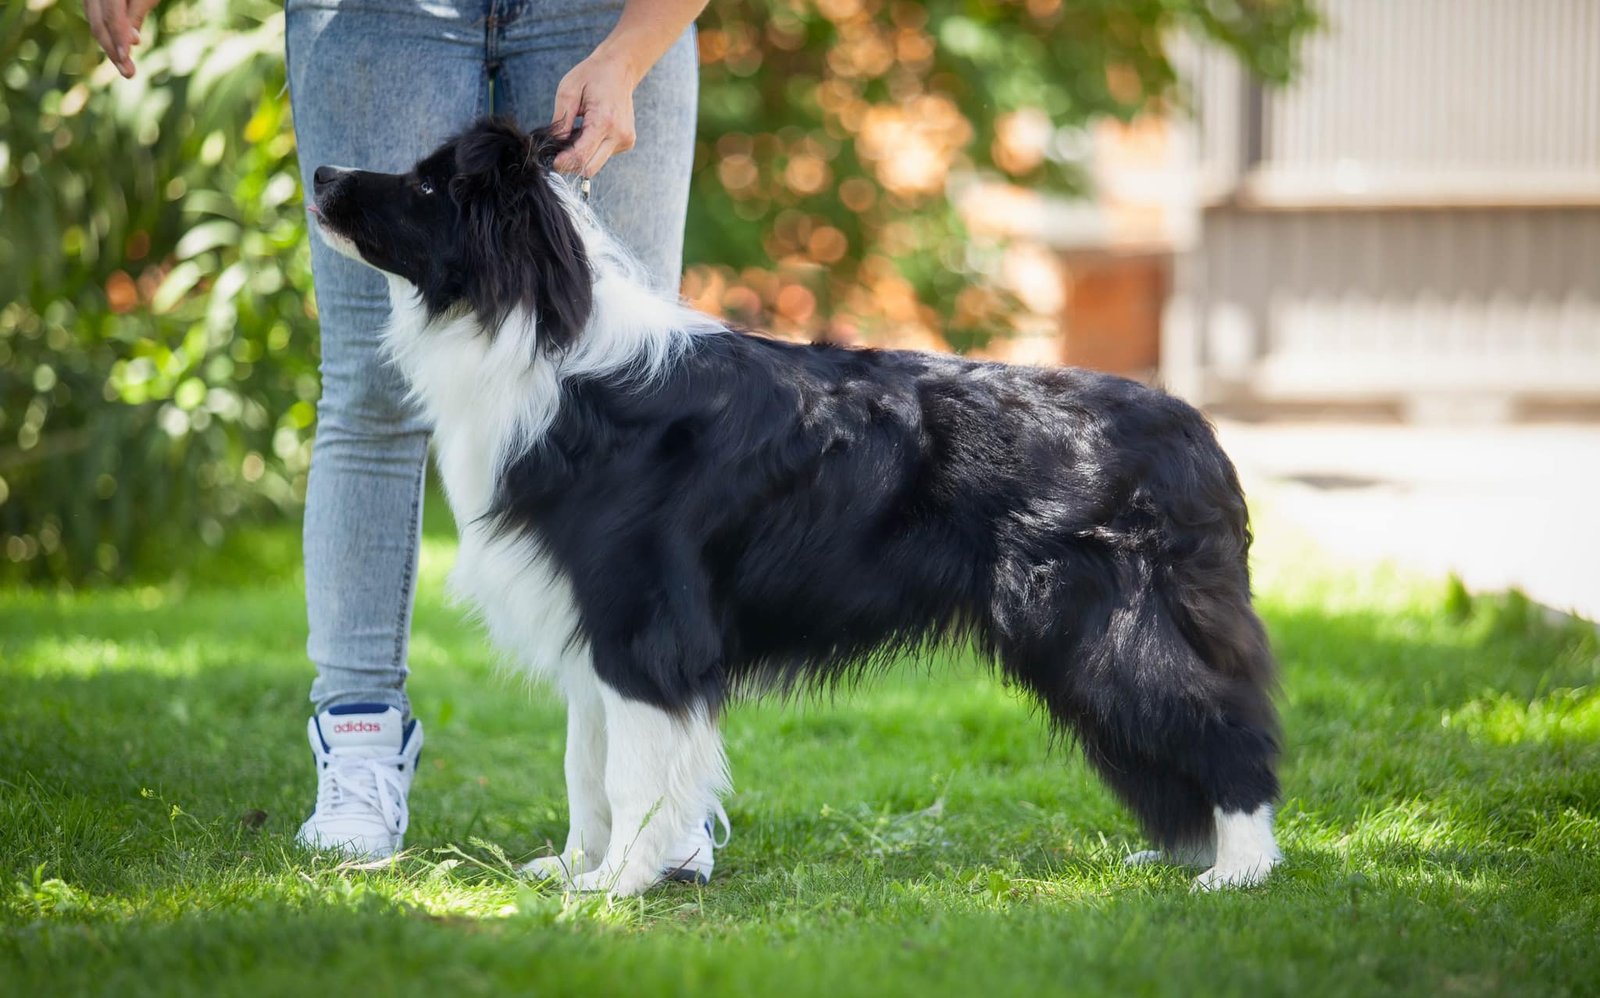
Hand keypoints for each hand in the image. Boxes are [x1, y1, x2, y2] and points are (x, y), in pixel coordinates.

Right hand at [85, 0, 159, 77]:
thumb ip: (136, 13)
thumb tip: (132, 42)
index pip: (111, 14)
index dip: (118, 37)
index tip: (127, 58)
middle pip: (98, 22)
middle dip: (112, 50)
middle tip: (129, 74)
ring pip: (95, 23)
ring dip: (109, 47)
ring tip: (126, 69)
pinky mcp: (92, 0)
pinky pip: (96, 19)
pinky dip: (108, 36)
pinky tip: (118, 53)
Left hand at [550, 49, 641, 177]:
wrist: (620, 68)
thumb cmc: (592, 75)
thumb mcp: (568, 92)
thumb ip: (561, 122)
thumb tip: (554, 145)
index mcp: (604, 121)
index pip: (581, 156)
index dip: (564, 163)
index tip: (552, 162)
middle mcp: (619, 134)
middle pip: (590, 168)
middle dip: (571, 165)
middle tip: (558, 154)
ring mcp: (626, 140)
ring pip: (596, 164)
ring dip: (582, 156)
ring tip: (575, 135)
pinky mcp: (627, 142)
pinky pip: (604, 156)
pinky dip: (592, 150)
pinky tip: (590, 132)